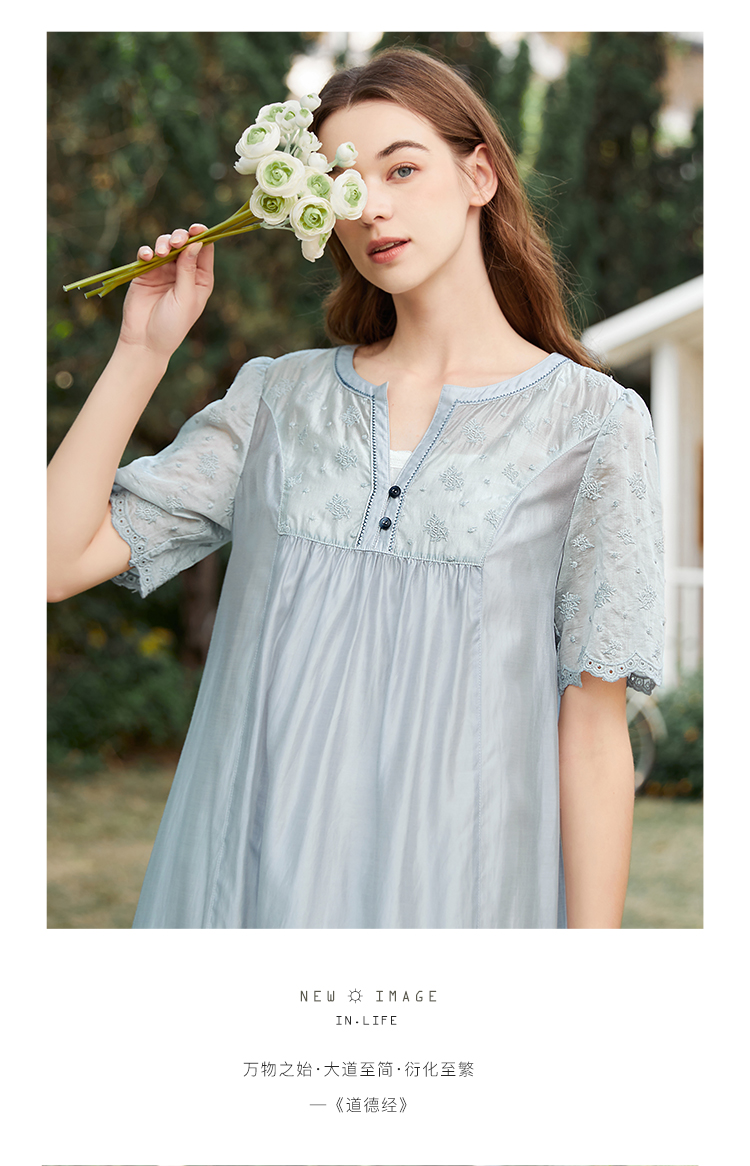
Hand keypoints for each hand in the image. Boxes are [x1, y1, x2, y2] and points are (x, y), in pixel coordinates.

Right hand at [118, 224, 214, 359]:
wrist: (145, 340)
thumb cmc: (172, 325)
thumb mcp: (186, 298)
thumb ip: (188, 270)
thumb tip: (195, 243)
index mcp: (200, 279)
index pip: (204, 250)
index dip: (202, 236)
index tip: (196, 229)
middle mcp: (183, 272)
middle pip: (185, 243)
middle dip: (180, 237)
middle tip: (176, 243)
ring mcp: (163, 271)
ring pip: (165, 245)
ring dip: (163, 243)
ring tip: (160, 254)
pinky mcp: (145, 272)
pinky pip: (146, 254)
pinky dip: (147, 251)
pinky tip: (148, 257)